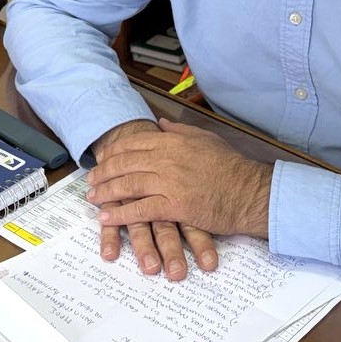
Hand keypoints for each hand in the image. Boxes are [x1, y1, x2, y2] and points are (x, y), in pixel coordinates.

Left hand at [88, 118, 272, 238]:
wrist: (249, 191)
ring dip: (106, 192)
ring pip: (129, 185)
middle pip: (126, 163)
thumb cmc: (230, 166)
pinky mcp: (175, 206)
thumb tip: (160, 124)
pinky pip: (141, 209)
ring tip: (93, 197)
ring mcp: (170, 182)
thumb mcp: (205, 138)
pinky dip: (121, 214)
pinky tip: (107, 217)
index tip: (101, 159)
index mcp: (173, 141)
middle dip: (104, 172)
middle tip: (90, 179)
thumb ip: (179, 131)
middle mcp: (168, 159)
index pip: (133, 143)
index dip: (114, 151)